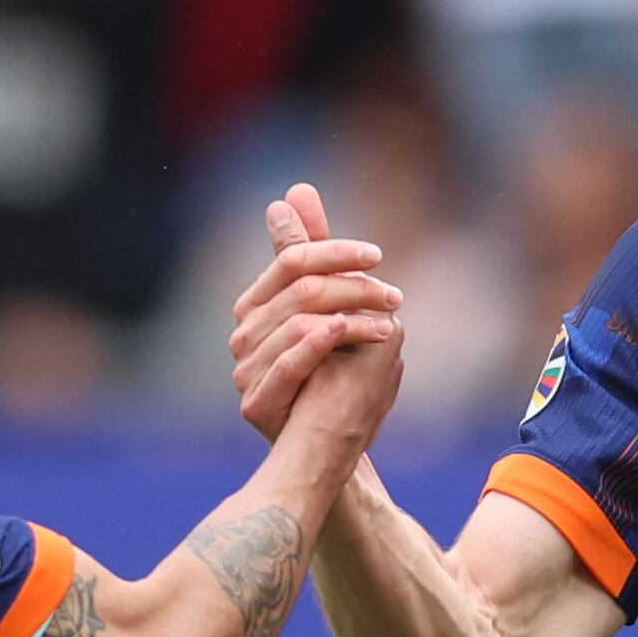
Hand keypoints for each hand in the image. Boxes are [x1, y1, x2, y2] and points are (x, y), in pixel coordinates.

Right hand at [230, 183, 400, 440]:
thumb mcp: (327, 306)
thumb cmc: (330, 372)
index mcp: (255, 304)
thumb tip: (294, 191)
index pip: (291, 259)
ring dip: (353, 316)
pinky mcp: (256, 402)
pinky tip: (361, 335)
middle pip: (300, 289)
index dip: (336, 252)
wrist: (324, 445)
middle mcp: (242, 333)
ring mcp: (245, 368)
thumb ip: (312, 251)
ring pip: (300, 322)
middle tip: (395, 296)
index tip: (378, 257)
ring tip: (390, 324)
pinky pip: (291, 363)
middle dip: (353, 287)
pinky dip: (327, 343)